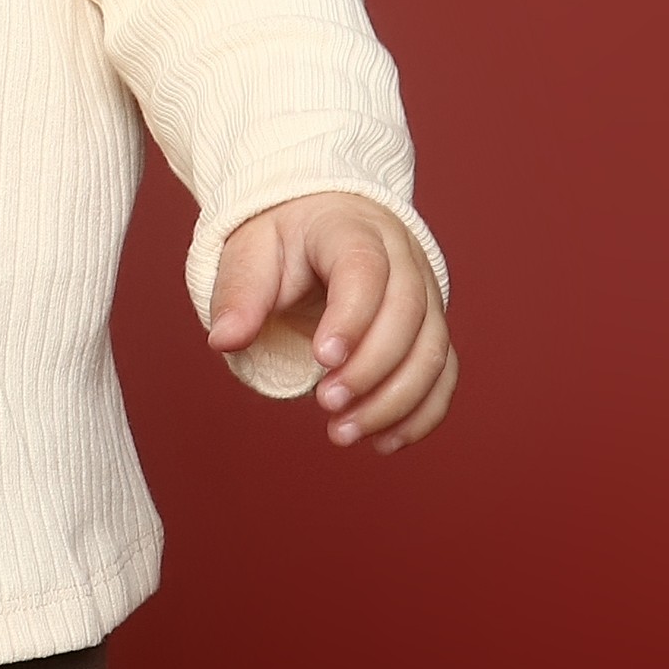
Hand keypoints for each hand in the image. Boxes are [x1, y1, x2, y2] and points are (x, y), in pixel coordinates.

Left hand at [206, 194, 456, 451]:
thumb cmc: (282, 240)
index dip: (352, 316)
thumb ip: (239, 293)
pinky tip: (384, 442)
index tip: (321, 359)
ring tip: (343, 432)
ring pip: (432, 350)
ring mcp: (425, 293)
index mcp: (351, 229)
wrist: (318, 225)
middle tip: (326, 404)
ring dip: (395, 401)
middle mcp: (401, 257)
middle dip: (371, 369)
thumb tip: (225, 339)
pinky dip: (421, 413)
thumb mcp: (248, 252)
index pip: (365, 268)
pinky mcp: (430, 328)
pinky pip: (443, 374)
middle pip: (408, 314)